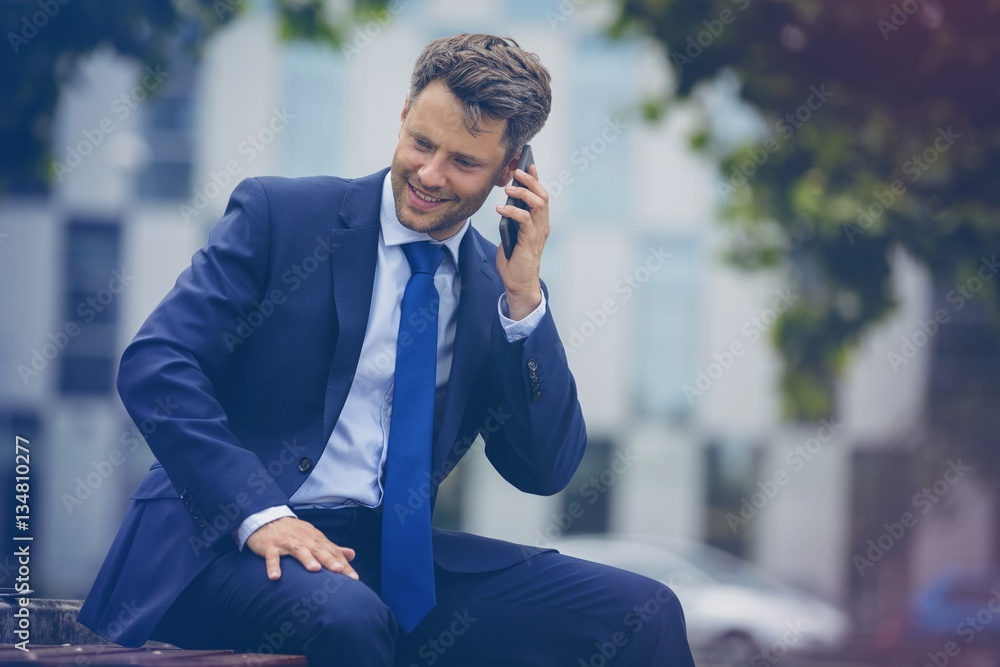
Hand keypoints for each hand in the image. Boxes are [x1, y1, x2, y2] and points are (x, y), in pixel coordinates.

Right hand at [245, 516, 358, 581]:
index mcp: (316, 539)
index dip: (343, 565)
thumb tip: (352, 555)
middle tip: (340, 570)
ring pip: (298, 551)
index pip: (333, 552)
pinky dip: (273, 566)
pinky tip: (275, 577)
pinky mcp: (270, 547)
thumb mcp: (315, 538)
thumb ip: (332, 548)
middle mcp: (304, 540)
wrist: (268, 518)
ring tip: (315, 569)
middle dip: (329, 560)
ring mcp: (287, 543)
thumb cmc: (295, 533)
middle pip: (319, 550)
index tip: (354, 578)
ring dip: (306, 559)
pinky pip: (272, 557)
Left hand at [495, 164, 548, 320]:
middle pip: (542, 195)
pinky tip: (500, 208)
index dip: (536, 179)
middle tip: (517, 171)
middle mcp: (542, 225)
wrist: (519, 283)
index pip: (541, 195)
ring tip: (509, 188)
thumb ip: (512, 220)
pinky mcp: (530, 241)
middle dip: (531, 181)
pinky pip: (524, 220)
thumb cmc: (514, 259)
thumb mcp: (512, 234)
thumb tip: (505, 203)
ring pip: (537, 204)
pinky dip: (512, 211)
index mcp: (539, 222)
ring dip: (523, 193)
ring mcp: (538, 233)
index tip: (528, 164)